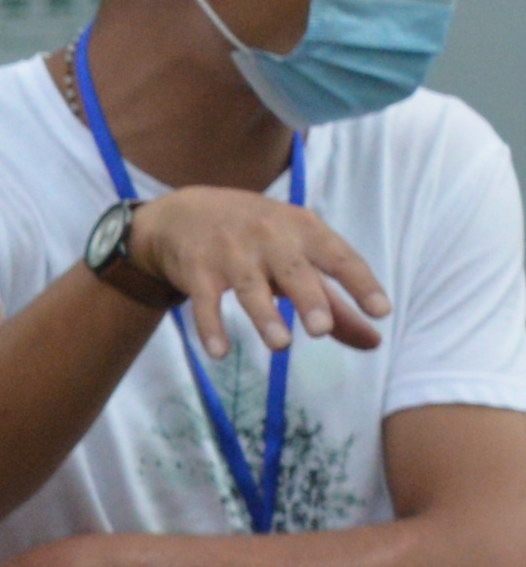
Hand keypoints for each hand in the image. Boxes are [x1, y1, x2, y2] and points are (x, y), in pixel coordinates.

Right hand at [127, 187, 390, 359]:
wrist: (186, 213)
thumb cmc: (258, 238)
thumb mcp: (299, 256)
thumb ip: (336, 301)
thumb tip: (375, 341)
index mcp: (304, 230)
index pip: (339, 257)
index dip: (361, 283)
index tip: (381, 311)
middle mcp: (269, 236)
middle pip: (293, 270)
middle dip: (308, 298)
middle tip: (321, 329)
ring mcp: (230, 252)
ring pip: (249, 287)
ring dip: (264, 315)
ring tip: (281, 345)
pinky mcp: (196, 270)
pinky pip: (205, 301)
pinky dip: (210, 326)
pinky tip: (219, 352)